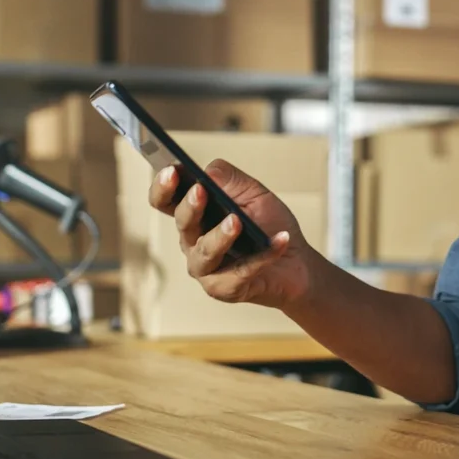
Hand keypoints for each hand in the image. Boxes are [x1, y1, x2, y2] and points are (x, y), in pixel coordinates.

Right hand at [148, 160, 316, 309]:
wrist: (296, 261)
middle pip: (183, 223)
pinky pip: (241, 271)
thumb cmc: (268, 224)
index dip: (162, 187)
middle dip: (191, 206)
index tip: (171, 170)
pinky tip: (280, 240)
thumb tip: (209, 171)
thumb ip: (230, 179)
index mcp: (193, 216)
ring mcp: (206, 269)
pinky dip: (263, 255)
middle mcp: (192, 242)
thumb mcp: (253, 193)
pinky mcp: (225, 289)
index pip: (165, 201)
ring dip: (220, 235)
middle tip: (201, 190)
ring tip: (236, 221)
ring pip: (205, 252)